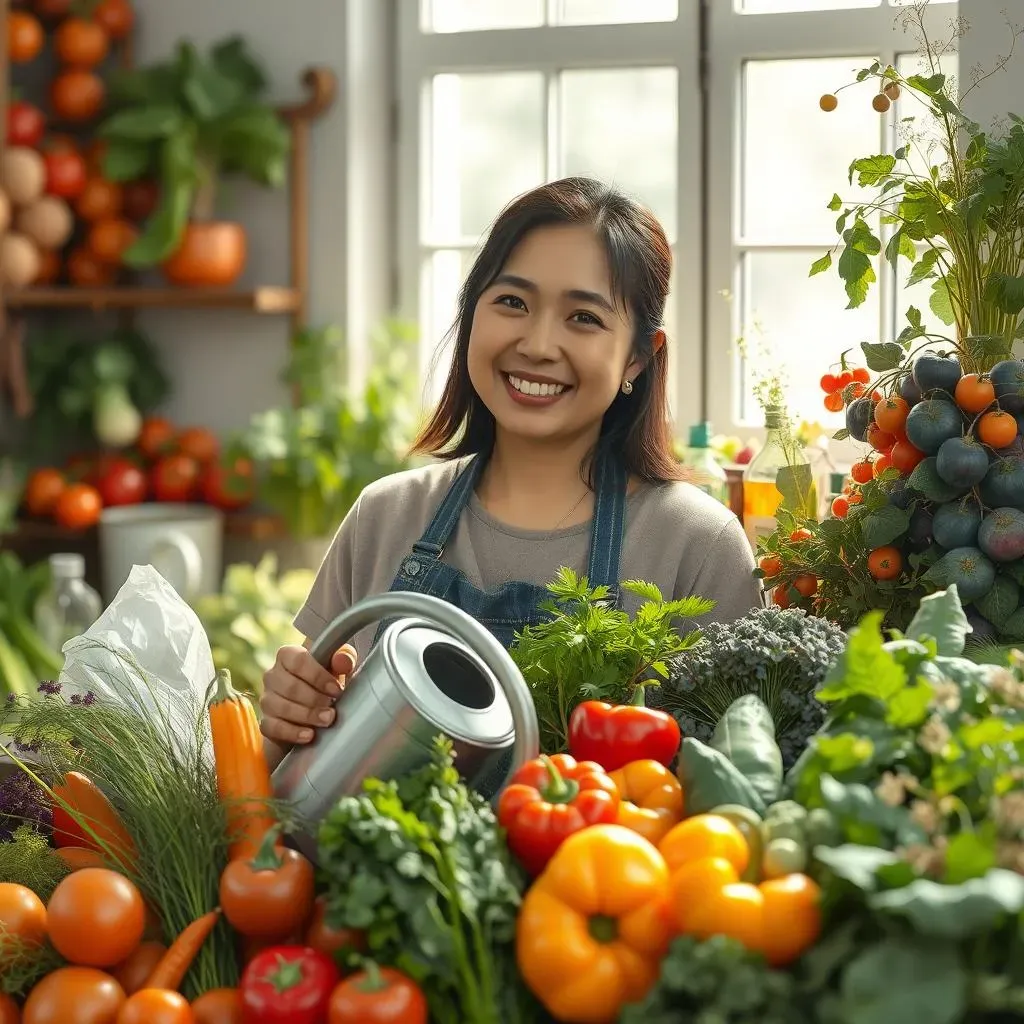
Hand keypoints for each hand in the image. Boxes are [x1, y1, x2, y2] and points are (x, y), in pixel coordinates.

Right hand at [260, 643, 356, 757]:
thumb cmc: (325, 681)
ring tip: (326, 721)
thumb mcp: (338, 667)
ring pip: (281, 707)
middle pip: (289, 686)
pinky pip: (273, 727)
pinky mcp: (265, 721)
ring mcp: (267, 699)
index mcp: (288, 655)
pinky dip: (292, 732)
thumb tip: (343, 661)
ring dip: (306, 716)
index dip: (318, 676)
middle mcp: (272, 675)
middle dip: (314, 700)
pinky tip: (309, 735)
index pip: (298, 661)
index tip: (336, 689)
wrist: (313, 709)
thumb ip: (344, 658)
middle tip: (333, 710)